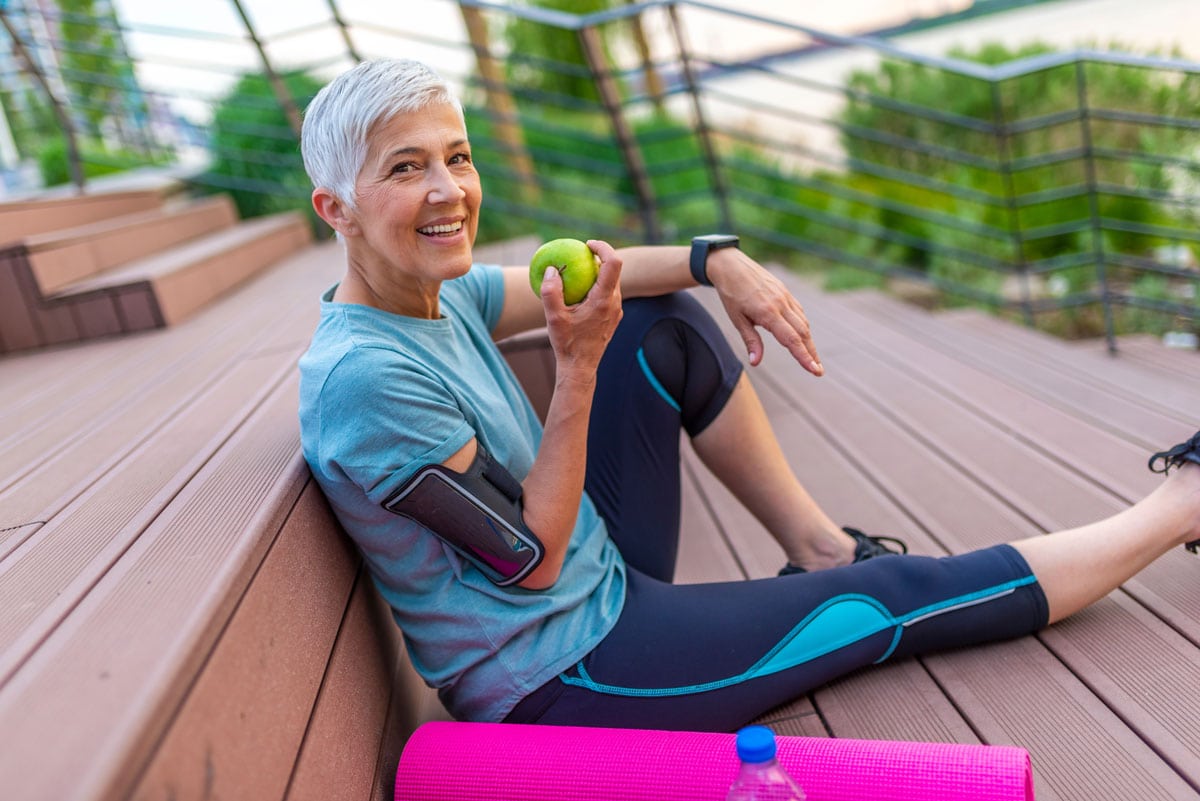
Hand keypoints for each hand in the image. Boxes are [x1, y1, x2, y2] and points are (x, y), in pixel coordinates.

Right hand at [539, 239, 622, 376]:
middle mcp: (614, 303)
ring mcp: (616, 311)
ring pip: (612, 282)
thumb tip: (552, 269)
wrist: (580, 368)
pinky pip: (608, 294)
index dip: (603, 247)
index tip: (587, 245)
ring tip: (578, 272)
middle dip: (599, 257)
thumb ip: (550, 291)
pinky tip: (580, 291)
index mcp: (603, 300)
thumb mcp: (553, 318)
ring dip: (598, 273)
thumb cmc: (567, 343)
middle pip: (614, 270)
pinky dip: (597, 286)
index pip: (613, 263)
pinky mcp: (613, 317)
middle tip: (580, 254)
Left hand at [708, 249, 822, 374]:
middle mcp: (781, 304)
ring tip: (813, 358)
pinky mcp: (785, 292)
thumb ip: (750, 340)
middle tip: (819, 372)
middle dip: (812, 353)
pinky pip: (799, 312)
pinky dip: (803, 327)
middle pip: (802, 333)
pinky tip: (803, 337)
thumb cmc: (731, 293)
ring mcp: (785, 297)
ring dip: (809, 342)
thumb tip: (756, 362)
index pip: (791, 339)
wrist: (731, 265)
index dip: (804, 356)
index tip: (815, 370)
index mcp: (768, 312)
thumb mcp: (736, 319)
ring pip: (803, 323)